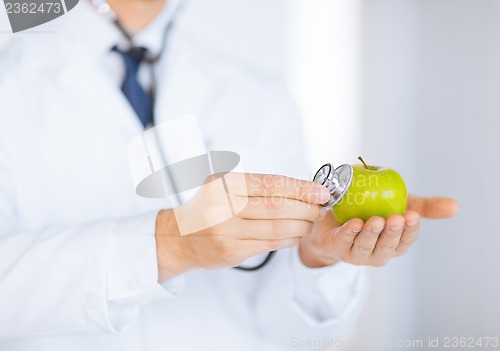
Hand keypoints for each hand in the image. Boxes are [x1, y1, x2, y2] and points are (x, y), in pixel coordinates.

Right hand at [155, 173, 330, 280]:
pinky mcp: (232, 251)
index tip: (321, 191)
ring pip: (278, 227)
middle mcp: (224, 206)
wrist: (177, 236)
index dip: (301, 188)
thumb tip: (300, 188)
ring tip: (310, 221)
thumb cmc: (207, 208)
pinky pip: (271, 244)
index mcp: (224, 184)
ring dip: (302, 225)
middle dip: (306, 207)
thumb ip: (256, 187)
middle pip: (278, 206)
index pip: (272, 184)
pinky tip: (296, 234)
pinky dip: (289, 238)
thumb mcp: (223, 187)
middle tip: (319, 207)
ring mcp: (227, 231)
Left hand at [299, 195, 458, 267]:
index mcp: (395, 244)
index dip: (410, 230)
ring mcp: (357, 253)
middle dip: (393, 233)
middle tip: (397, 218)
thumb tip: (455, 206)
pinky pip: (344, 241)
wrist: (333, 215)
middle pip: (388, 246)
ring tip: (376, 220)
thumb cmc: (372, 211)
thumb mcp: (400, 204)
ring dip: (372, 234)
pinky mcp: (337, 248)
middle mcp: (378, 252)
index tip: (413, 215)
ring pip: (366, 246)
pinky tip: (354, 223)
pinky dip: (349, 233)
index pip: (406, 240)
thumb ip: (425, 207)